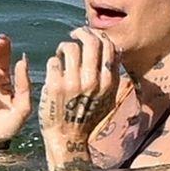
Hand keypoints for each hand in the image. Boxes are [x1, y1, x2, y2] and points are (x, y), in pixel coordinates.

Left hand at [39, 26, 118, 170]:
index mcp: (108, 82)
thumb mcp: (108, 98)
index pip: (108, 46)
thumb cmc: (87, 116)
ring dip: (64, 46)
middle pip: (90, 41)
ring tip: (62, 54)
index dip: (98, 35)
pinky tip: (54, 68)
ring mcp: (73, 83)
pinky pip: (54, 61)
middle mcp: (92, 81)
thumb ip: (112, 75)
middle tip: (74, 34)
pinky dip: (54, 61)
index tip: (90, 36)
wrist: (68, 137)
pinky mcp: (55, 86)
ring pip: (70, 47)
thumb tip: (115, 49)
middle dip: (81, 32)